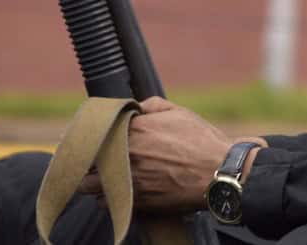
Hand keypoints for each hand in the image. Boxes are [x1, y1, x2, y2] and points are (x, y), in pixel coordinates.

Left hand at [79, 97, 248, 212]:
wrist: (218, 173)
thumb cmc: (201, 141)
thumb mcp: (179, 112)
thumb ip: (151, 105)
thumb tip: (135, 108)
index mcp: (134, 129)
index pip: (97, 130)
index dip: (96, 132)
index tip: (99, 135)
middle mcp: (125, 155)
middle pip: (88, 158)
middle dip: (89, 157)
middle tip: (97, 156)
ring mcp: (128, 180)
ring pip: (89, 184)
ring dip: (93, 179)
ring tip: (103, 176)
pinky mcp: (134, 201)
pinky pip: (104, 202)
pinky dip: (107, 197)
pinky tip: (120, 190)